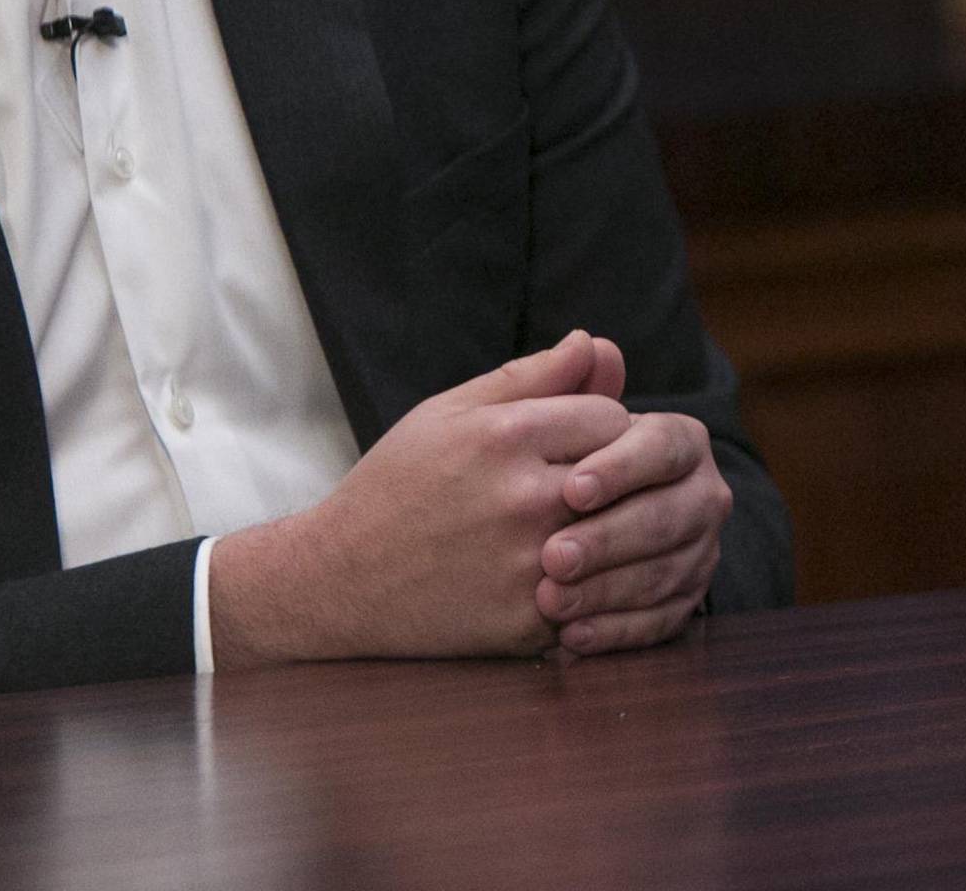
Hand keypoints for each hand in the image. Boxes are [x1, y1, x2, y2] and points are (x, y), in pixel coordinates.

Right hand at [207, 331, 630, 668]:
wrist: (340, 582)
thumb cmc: (397, 486)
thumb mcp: (450, 414)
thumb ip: (531, 377)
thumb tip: (598, 344)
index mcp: (505, 437)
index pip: (610, 416)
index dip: (600, 426)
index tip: (577, 442)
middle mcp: (524, 499)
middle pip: (625, 474)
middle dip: (613, 475)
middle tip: (585, 485)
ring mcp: (529, 565)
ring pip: (619, 535)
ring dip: (609, 529)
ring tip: (579, 526)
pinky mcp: (530, 621)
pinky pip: (597, 592)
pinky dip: (590, 582)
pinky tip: (560, 575)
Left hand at [536, 353, 734, 657]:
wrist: (515, 533)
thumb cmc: (505, 469)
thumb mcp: (510, 421)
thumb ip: (549, 383)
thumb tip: (589, 343)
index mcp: (673, 439)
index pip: (664, 445)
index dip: (623, 467)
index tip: (572, 487)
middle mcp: (698, 494)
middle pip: (671, 516)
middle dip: (612, 539)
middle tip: (554, 556)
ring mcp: (696, 552)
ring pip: (665, 575)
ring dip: (608, 591)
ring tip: (549, 601)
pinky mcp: (678, 605)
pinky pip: (659, 625)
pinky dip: (616, 633)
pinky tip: (570, 638)